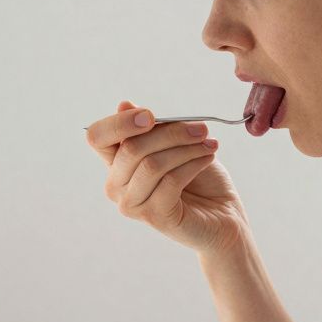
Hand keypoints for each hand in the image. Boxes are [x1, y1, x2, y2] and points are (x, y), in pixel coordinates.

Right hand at [86, 100, 248, 254]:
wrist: (223, 214)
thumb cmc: (199, 178)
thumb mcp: (175, 145)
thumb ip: (151, 129)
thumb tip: (124, 105)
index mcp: (116, 164)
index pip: (98, 138)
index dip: (119, 123)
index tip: (151, 116)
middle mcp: (117, 186)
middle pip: (131, 148)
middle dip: (170, 133)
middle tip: (200, 129)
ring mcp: (133, 205)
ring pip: (152, 164)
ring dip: (186, 148)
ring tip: (208, 143)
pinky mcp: (155, 217)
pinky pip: (170, 181)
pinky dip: (193, 164)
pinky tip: (208, 157)